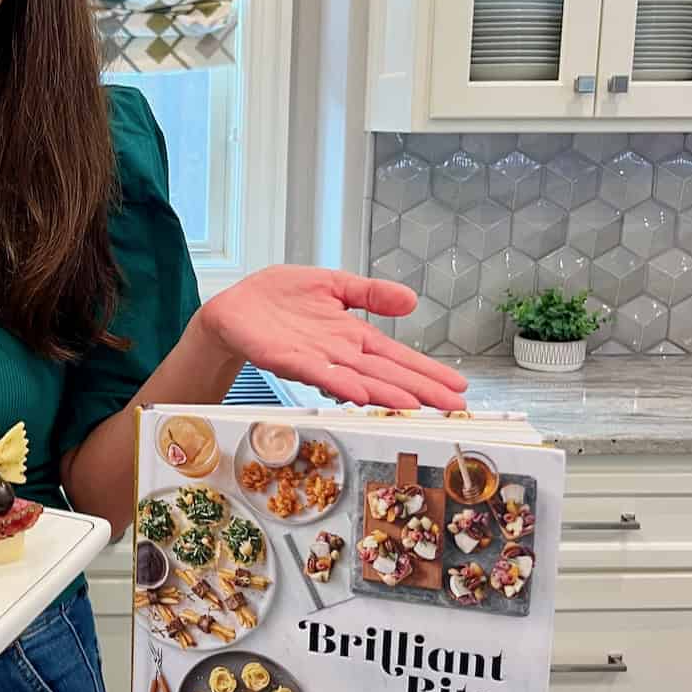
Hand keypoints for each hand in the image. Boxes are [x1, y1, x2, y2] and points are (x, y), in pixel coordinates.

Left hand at [199, 265, 466, 410]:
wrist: (234, 307)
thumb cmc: (279, 298)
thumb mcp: (333, 284)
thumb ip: (370, 293)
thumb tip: (412, 299)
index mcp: (352, 335)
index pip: (397, 355)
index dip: (427, 371)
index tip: (457, 387)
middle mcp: (339, 353)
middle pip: (387, 374)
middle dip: (421, 390)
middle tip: (454, 408)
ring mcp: (316, 359)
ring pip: (360, 380)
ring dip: (387, 394)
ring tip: (417, 406)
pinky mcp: (289, 360)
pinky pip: (319, 374)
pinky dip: (341, 384)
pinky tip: (362, 394)